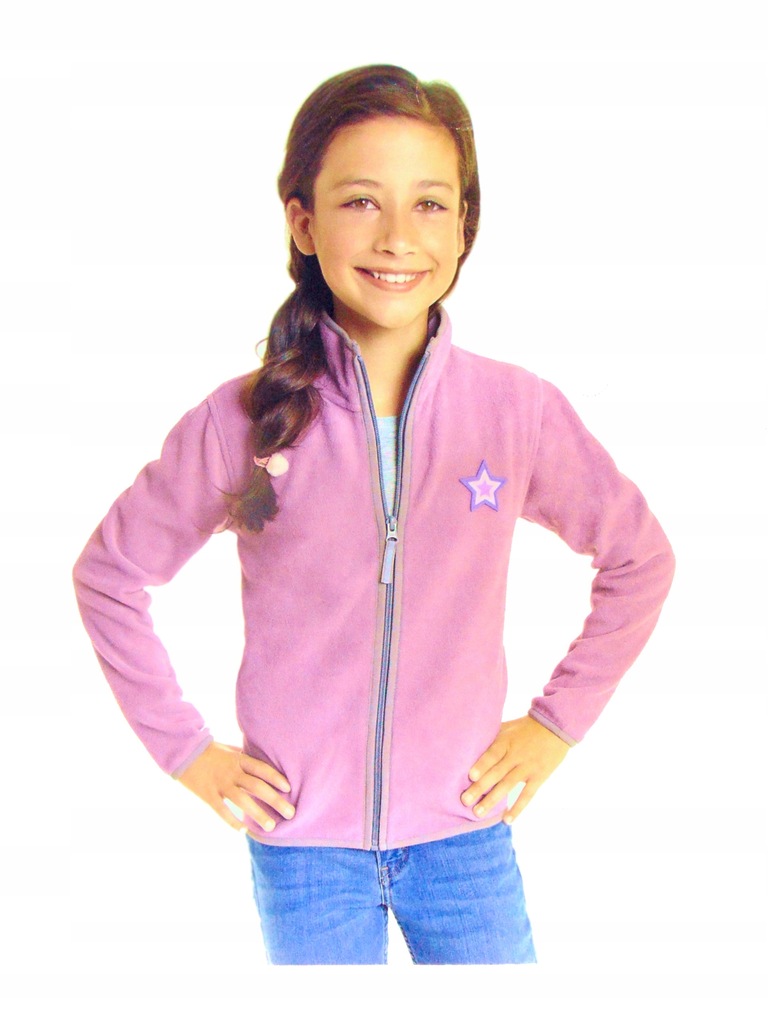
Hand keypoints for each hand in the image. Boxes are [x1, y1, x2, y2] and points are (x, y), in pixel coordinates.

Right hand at [177, 741, 294, 837]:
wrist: (184, 752)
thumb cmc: (211, 751)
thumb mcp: (231, 750)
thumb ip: (246, 759)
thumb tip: (266, 767)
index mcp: (238, 759)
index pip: (262, 769)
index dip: (276, 778)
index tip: (289, 789)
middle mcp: (231, 772)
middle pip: (257, 787)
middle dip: (275, 800)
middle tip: (290, 813)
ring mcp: (220, 784)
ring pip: (242, 801)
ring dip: (258, 814)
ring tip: (271, 826)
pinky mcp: (208, 795)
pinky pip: (222, 810)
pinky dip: (232, 821)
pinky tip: (243, 830)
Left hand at [461, 716, 569, 822]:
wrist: (554, 727)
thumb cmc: (525, 728)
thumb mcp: (507, 727)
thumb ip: (491, 737)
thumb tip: (468, 745)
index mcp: (507, 741)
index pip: (493, 754)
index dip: (482, 764)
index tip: (470, 776)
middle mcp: (516, 755)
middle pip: (497, 773)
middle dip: (480, 787)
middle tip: (465, 801)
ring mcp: (528, 767)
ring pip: (508, 785)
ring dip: (493, 800)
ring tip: (478, 812)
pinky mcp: (539, 777)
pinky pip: (527, 795)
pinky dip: (517, 808)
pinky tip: (507, 819)